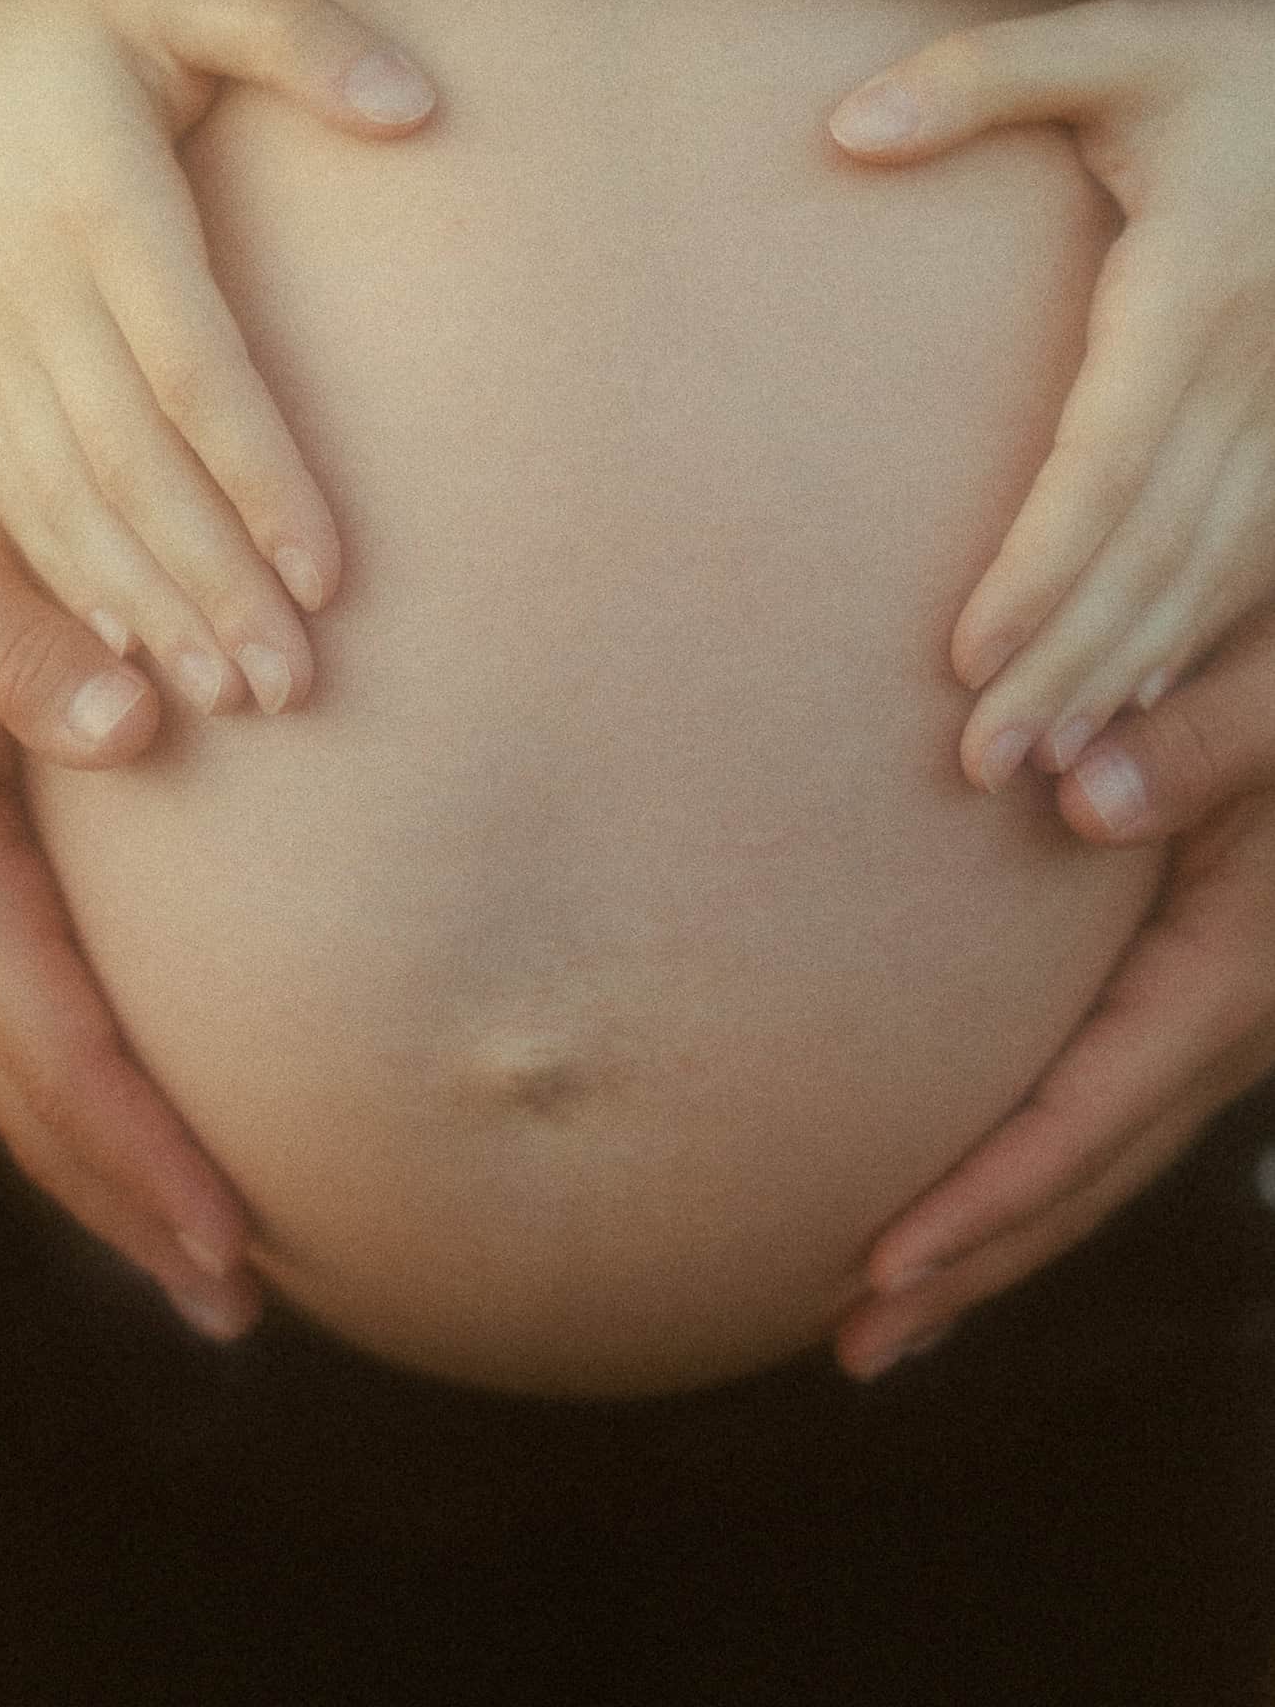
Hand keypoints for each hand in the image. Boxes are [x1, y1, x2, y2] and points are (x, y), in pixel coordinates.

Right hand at [0, 0, 436, 716]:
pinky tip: (132, 658)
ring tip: (231, 700)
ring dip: (149, 608)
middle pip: (135, 464)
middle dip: (213, 582)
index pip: (193, 367)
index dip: (260, 477)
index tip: (329, 575)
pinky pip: (17, 497)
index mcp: (106, 202)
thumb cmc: (76, 33)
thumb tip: (422, 105)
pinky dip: (73, 582)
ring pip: (70, 500)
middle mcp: (43, 289)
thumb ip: (297, 38)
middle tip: (292, 687)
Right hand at [0, 483, 263, 1340]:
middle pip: (46, 1112)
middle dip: (139, 1212)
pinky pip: (25, 1054)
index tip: (226, 1236)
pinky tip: (142, 1151)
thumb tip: (129, 726)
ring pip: (29, 1100)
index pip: (63, 1048)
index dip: (143, 1151)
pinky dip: (87, 1123)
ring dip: (115, 1188)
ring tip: (208, 1269)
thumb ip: (26, 649)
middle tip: (239, 1303)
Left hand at [828, 0, 1274, 792]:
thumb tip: (843, 127)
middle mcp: (1257, 374)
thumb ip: (984, 74)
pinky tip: (1124, 714)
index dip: (1041, 568)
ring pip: (1210, 579)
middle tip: (981, 761)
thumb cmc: (1232, 65)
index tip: (963, 657)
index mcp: (1195, 291)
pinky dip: (1185, 650)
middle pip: (1155, 550)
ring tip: (1034, 769)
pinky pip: (1254, 572)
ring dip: (1122, 680)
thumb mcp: (1116, 41)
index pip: (1111, 460)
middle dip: (1068, 663)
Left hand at [832, 604, 1274, 1379]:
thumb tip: (1083, 799)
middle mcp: (1228, 1026)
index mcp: (1233, 971)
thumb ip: (1199, 740)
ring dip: (993, 1243)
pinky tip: (964, 1205)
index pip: (1089, 1115)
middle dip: (972, 1263)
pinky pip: (1103, 1115)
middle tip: (853, 1344)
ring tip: (884, 1318)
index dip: (987, 1197)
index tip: (884, 1262)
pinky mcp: (1187, 1006)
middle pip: (1084, 1177)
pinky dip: (1030, 1177)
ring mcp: (1213, 1028)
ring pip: (1095, 1165)